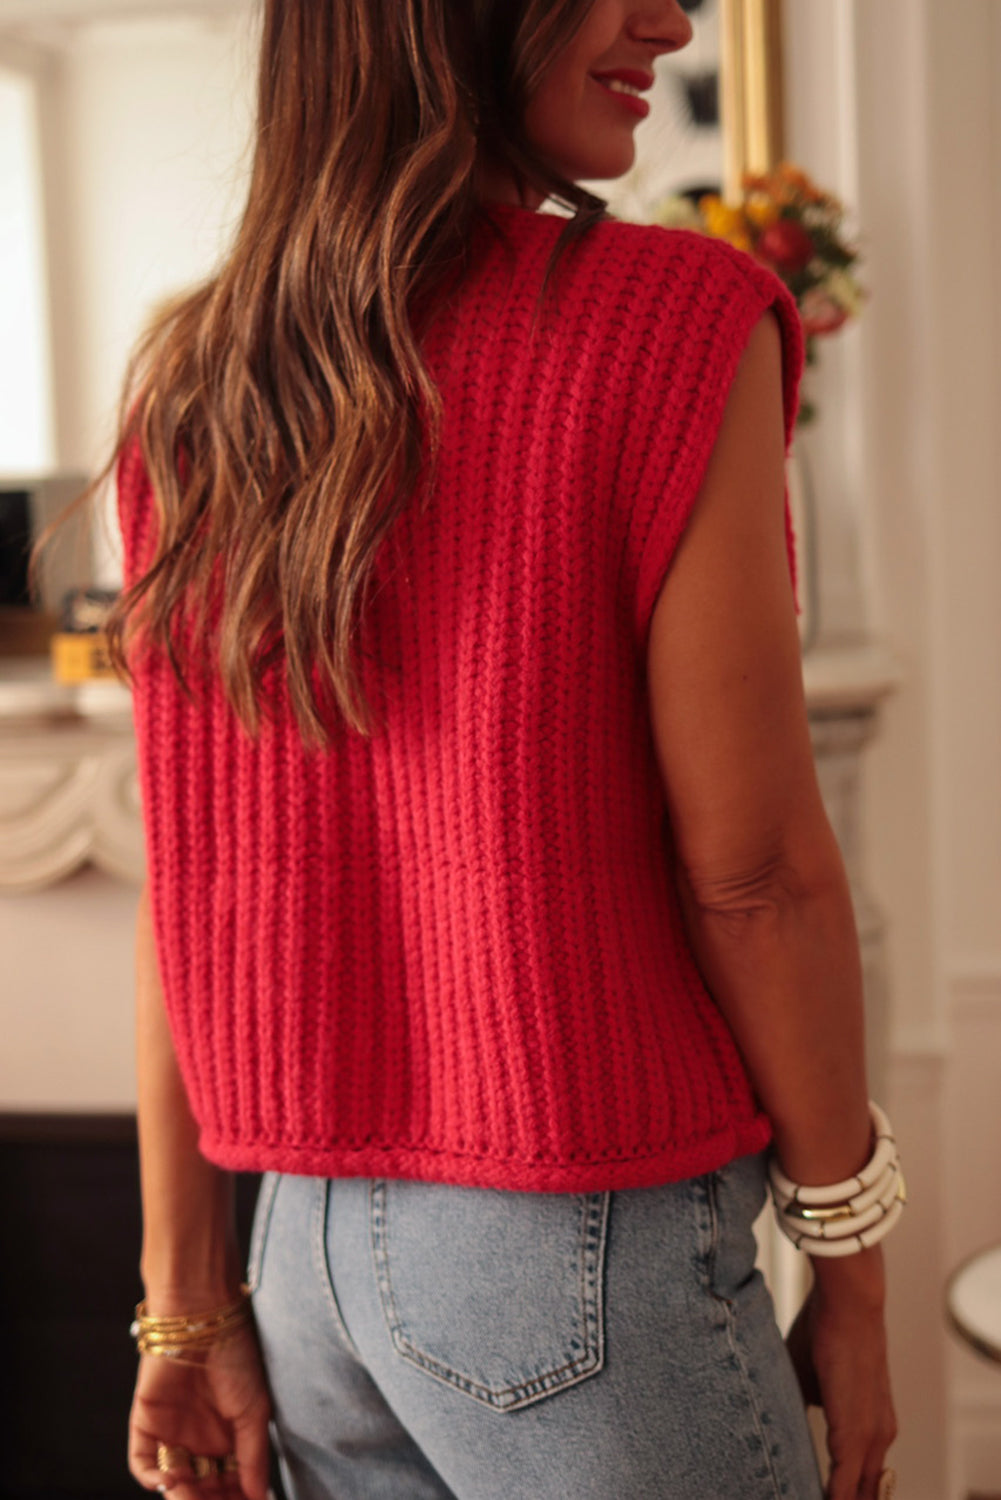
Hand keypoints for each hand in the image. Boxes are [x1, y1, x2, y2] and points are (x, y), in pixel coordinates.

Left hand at [128, 1322, 271, 1499]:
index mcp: (228, 1439)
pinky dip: (153, 1478)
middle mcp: (199, 1442)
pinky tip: (172, 1480)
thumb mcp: (255, 1410)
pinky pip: (142, 1464)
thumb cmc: (237, 1356)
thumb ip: (254, 1457)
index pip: (229, 1485)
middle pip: (201, 1490)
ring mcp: (171, 1436)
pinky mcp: (145, 1425)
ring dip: (183, 1496)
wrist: (203, 1318)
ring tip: (193, 1496)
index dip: (236, 1499)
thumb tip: (258, 1498)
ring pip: (173, 1483)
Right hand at [785, 1246, 897, 1499]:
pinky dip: (832, 1499)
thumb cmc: (827, 1330)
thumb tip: (782, 1422)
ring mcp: (872, 1438)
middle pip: (864, 1493)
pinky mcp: (856, 1434)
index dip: (841, 1494)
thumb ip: (805, 1405)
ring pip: (858, 1493)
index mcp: (872, 1426)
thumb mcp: (811, 1378)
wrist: (849, 1304)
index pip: (859, 1479)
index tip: (814, 1495)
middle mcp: (879, 1438)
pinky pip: (845, 1486)